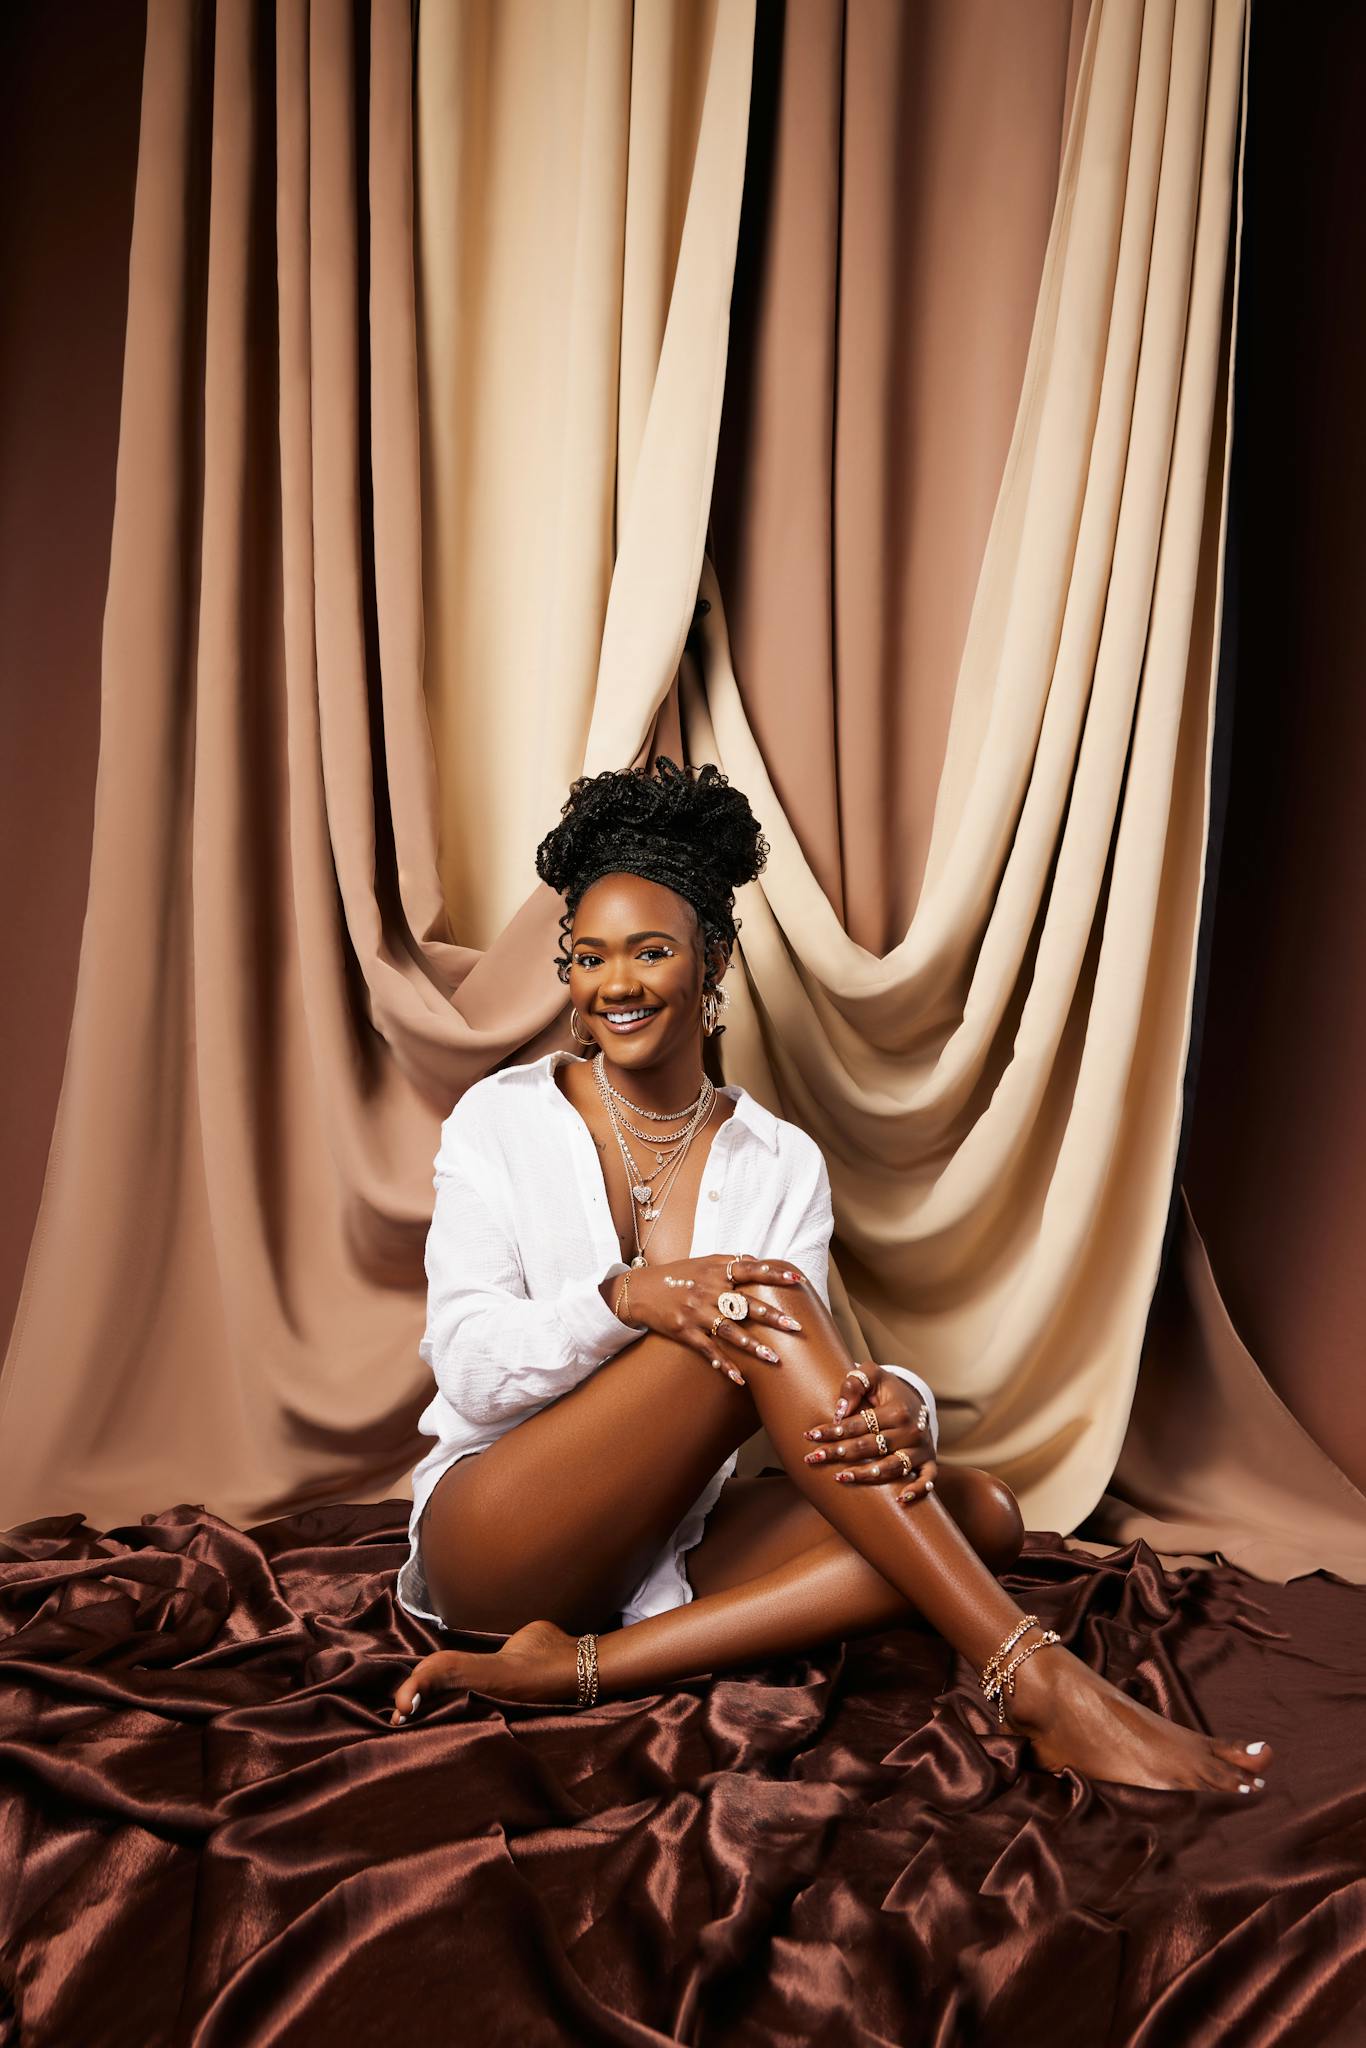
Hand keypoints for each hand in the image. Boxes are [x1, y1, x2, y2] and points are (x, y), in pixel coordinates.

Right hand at [618, 1254, 808, 1386]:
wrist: (640, 1290)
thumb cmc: (677, 1276)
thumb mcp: (703, 1263)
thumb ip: (731, 1263)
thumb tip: (760, 1262)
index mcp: (715, 1271)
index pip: (749, 1270)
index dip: (773, 1274)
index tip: (796, 1280)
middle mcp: (707, 1291)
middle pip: (745, 1304)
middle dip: (771, 1316)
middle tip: (796, 1326)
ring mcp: (696, 1312)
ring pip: (729, 1331)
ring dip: (753, 1346)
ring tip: (774, 1358)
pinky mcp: (685, 1331)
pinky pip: (708, 1350)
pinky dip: (724, 1365)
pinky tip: (739, 1378)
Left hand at [802, 1363, 938, 1505]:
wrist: (917, 1399)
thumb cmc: (887, 1389)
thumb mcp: (873, 1374)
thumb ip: (855, 1383)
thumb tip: (840, 1411)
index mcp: (897, 1411)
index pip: (859, 1424)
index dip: (834, 1430)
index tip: (811, 1436)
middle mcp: (911, 1431)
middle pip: (870, 1447)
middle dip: (839, 1453)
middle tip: (813, 1458)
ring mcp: (921, 1448)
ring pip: (892, 1466)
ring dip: (866, 1475)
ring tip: (840, 1477)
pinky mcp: (928, 1460)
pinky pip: (928, 1479)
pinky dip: (917, 1490)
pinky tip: (900, 1499)